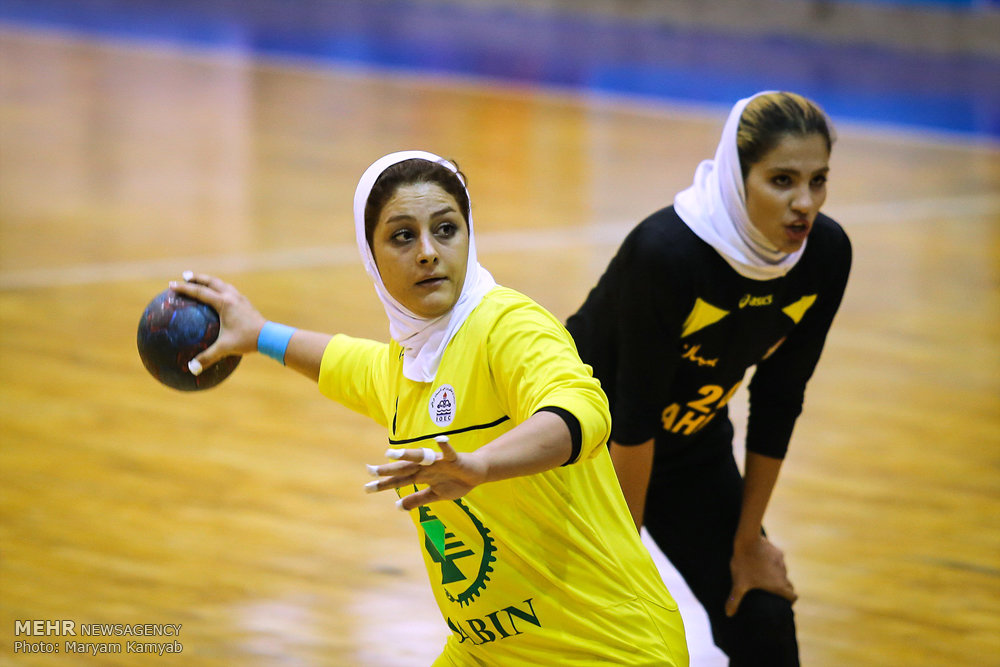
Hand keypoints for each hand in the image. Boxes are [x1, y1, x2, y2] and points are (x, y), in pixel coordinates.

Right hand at [168, 272, 266, 372]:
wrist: (269, 336)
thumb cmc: (247, 340)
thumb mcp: (225, 349)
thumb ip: (207, 357)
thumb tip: (191, 369)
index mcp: (224, 303)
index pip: (200, 292)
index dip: (184, 288)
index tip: (171, 285)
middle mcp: (232, 297)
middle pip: (212, 282)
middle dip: (197, 278)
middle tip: (185, 276)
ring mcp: (240, 299)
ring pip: (223, 285)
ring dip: (211, 282)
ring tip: (202, 283)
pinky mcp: (246, 304)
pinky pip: (230, 292)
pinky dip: (221, 291)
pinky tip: (219, 298)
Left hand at [364, 437, 487, 509]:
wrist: (477, 472)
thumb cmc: (455, 481)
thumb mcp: (434, 495)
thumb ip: (417, 499)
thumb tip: (397, 506)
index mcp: (421, 476)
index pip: (399, 480)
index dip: (384, 483)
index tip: (366, 487)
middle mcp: (426, 467)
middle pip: (404, 469)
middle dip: (388, 470)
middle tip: (369, 471)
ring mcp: (439, 462)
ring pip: (420, 457)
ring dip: (407, 454)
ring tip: (391, 453)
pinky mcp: (454, 459)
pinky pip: (449, 452)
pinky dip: (445, 446)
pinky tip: (440, 440)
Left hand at [725, 535, 797, 616]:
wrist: (748, 540)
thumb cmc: (744, 564)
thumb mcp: (739, 583)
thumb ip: (735, 599)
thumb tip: (728, 614)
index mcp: (778, 585)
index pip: (793, 596)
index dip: (790, 601)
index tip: (785, 604)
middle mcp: (783, 574)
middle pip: (789, 585)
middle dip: (783, 589)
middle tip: (773, 592)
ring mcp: (781, 562)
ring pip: (783, 572)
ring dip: (777, 575)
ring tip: (765, 577)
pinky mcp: (777, 551)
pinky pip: (778, 560)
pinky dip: (773, 563)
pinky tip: (762, 561)